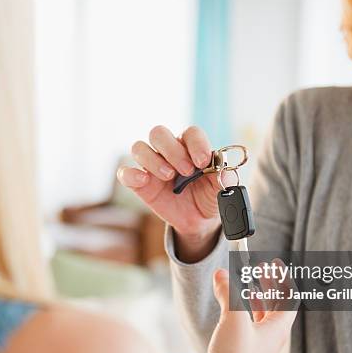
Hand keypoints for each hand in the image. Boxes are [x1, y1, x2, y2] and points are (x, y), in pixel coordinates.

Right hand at [117, 126, 233, 260]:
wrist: (199, 219)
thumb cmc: (208, 196)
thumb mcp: (221, 189)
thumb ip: (225, 178)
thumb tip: (224, 171)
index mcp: (190, 146)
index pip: (190, 133)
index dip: (196, 144)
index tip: (204, 162)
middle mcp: (168, 151)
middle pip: (159, 133)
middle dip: (172, 150)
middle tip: (187, 170)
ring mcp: (151, 166)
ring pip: (140, 147)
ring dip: (153, 160)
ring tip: (170, 177)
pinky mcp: (140, 183)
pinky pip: (125, 173)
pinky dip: (131, 174)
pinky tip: (144, 181)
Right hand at [201, 264, 296, 352]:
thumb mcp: (233, 319)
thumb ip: (229, 293)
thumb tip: (223, 275)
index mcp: (278, 329)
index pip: (289, 297)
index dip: (282, 277)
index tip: (272, 262)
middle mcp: (271, 339)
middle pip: (276, 306)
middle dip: (269, 285)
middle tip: (259, 269)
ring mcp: (257, 348)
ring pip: (262, 317)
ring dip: (255, 298)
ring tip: (245, 284)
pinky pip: (247, 327)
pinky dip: (242, 312)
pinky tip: (229, 309)